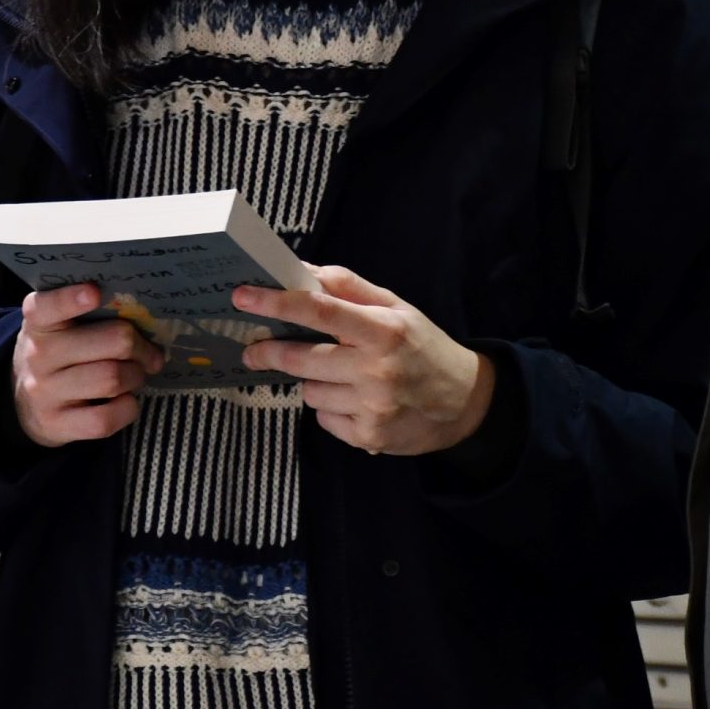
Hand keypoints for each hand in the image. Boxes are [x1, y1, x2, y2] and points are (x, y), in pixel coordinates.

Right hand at [10, 284, 163, 448]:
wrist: (23, 403)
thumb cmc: (57, 354)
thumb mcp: (58, 327)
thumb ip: (90, 315)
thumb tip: (146, 319)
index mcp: (39, 324)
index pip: (46, 307)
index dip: (71, 299)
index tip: (95, 292)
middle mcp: (38, 356)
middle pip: (112, 341)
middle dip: (140, 346)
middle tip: (149, 352)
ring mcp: (45, 392)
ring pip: (113, 378)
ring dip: (136, 376)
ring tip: (135, 374)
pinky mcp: (56, 424)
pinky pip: (106, 418)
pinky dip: (127, 408)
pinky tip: (125, 400)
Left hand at [236, 266, 494, 455]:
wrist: (465, 403)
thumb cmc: (424, 348)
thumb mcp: (397, 307)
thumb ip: (350, 288)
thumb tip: (304, 271)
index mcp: (384, 330)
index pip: (320, 311)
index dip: (277, 303)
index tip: (244, 296)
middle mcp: (377, 370)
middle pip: (301, 359)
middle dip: (270, 351)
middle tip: (255, 347)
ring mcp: (372, 408)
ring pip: (309, 391)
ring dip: (313, 381)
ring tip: (341, 376)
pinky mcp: (368, 437)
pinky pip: (323, 419)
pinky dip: (330, 409)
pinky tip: (354, 401)